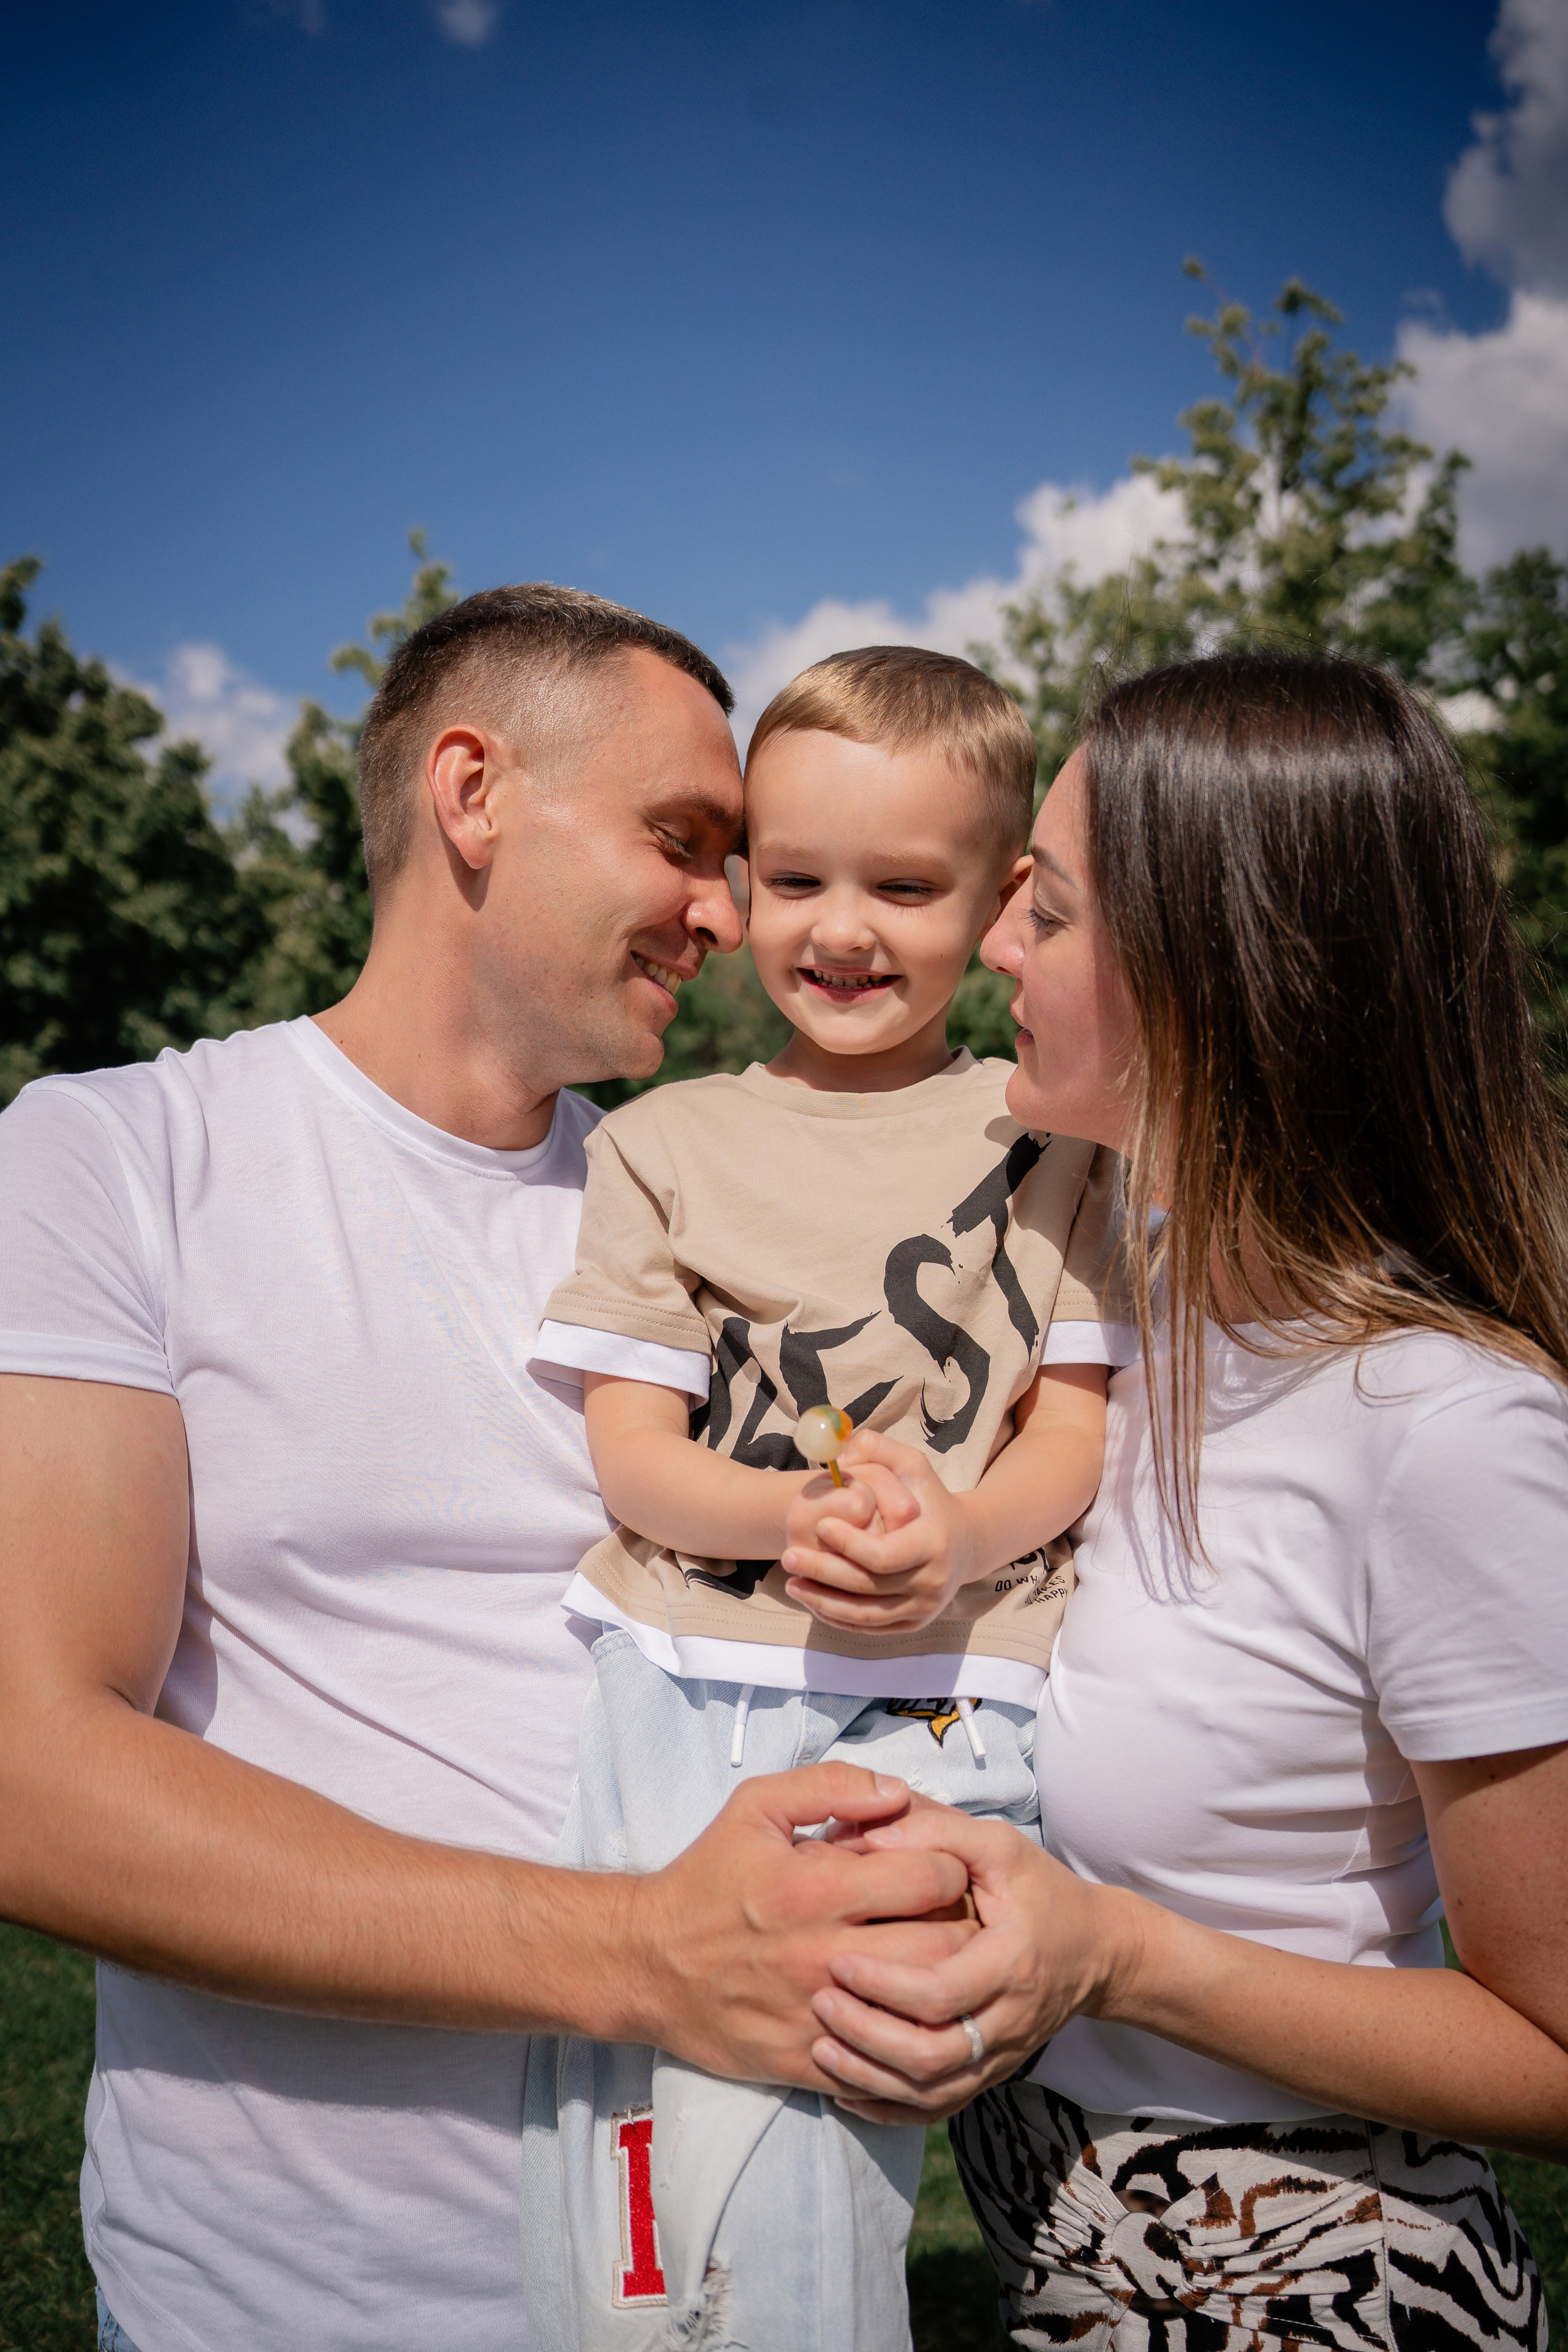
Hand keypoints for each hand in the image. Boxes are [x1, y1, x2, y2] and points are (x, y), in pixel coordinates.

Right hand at [621, 1761, 977, 2090]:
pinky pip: (883, 2063)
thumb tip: (898, 1792)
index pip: (931, 1878)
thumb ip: (830, 1786)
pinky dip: (905, 2041)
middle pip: (943, 1946)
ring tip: (939, 1965)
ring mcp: (818, 2012)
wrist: (647, 1963)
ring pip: (923, 2009)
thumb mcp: (755, 1807)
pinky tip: (903, 2016)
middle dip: (962, 1927)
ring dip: (945, 1986)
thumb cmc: (708, 1878)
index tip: (938, 1867)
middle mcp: (823, 1953)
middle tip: (952, 1918)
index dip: (949, 1867)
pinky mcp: (808, 2061)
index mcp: (816, 1887)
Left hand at [780, 1430, 981, 1633]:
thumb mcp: (912, 1465)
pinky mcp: (914, 1623)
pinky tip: (813, 1599)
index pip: (883, 1556)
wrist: (968, 1543)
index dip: (847, 1545)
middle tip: (788, 1556)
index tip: (819, 1526)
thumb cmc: (929, 1499)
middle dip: (823, 1572)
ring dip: (823, 1601)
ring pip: (865, 1615)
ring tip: (792, 1583)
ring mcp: (924, 1607)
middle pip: (868, 1587)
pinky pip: (870, 1627)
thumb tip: (838, 1455)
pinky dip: (838, 1617)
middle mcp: (932, 1581)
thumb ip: (877, 1448)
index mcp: (934, 1543)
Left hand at [801, 1804, 1143, 2119]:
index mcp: (1012, 1963)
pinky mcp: (990, 2074)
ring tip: (821, 2047)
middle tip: (820, 2001)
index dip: (885, 1984)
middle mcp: (1009, 2020)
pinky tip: (847, 2091)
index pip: (943, 1994)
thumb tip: (869, 1833)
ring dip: (871, 2077)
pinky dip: (890, 2108)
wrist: (1097, 1951)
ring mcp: (1001, 2056)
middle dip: (868, 2036)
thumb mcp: (999, 1847)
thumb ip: (938, 1832)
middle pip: (933, 2056)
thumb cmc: (1040, 1891)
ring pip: (932, 2092)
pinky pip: (938, 2108)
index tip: (839, 1960)